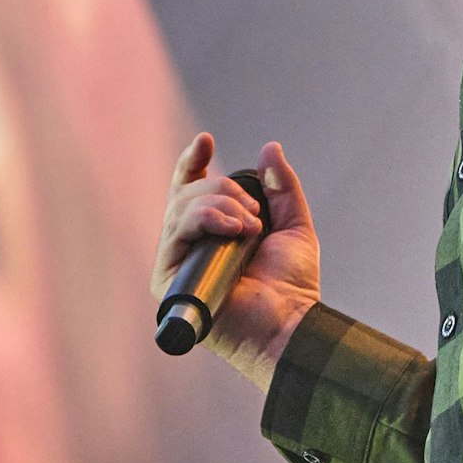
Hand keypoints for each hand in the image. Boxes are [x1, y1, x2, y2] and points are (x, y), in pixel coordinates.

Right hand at [152, 133, 320, 389]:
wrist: (289, 322)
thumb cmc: (292, 285)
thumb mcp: (293, 225)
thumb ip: (282, 187)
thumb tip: (269, 148)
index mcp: (213, 233)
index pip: (190, 189)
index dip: (193, 162)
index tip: (206, 141)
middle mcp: (190, 246)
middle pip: (188, 193)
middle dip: (224, 191)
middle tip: (254, 216)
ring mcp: (178, 262)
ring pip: (182, 207)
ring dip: (220, 206)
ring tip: (250, 227)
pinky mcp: (169, 279)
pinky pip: (176, 231)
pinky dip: (205, 220)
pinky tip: (233, 231)